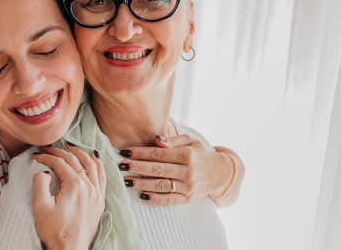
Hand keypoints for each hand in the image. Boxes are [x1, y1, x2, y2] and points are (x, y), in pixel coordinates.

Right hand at [32, 143, 106, 249]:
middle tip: (49, 148)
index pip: (60, 163)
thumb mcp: (40, 206)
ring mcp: (97, 194)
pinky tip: (94, 159)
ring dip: (80, 153)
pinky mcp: (100, 201)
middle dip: (61, 152)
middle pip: (75, 161)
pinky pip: (102, 177)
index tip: (36, 156)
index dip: (46, 157)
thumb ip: (40, 183)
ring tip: (71, 147)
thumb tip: (44, 171)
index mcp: (75, 186)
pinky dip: (98, 165)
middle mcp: (89, 187)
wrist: (69, 249)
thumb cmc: (54, 230)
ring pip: (92, 165)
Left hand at [119, 134, 236, 204]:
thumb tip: (156, 140)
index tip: (124, 152)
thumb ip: (173, 140)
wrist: (220, 173)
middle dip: (136, 167)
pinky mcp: (188, 198)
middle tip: (120, 166)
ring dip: (141, 184)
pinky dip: (155, 199)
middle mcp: (188, 171)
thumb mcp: (190, 141)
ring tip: (126, 181)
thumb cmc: (200, 154)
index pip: (158, 153)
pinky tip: (142, 195)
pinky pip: (169, 199)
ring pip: (160, 185)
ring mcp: (188, 186)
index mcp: (187, 154)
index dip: (140, 152)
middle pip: (157, 169)